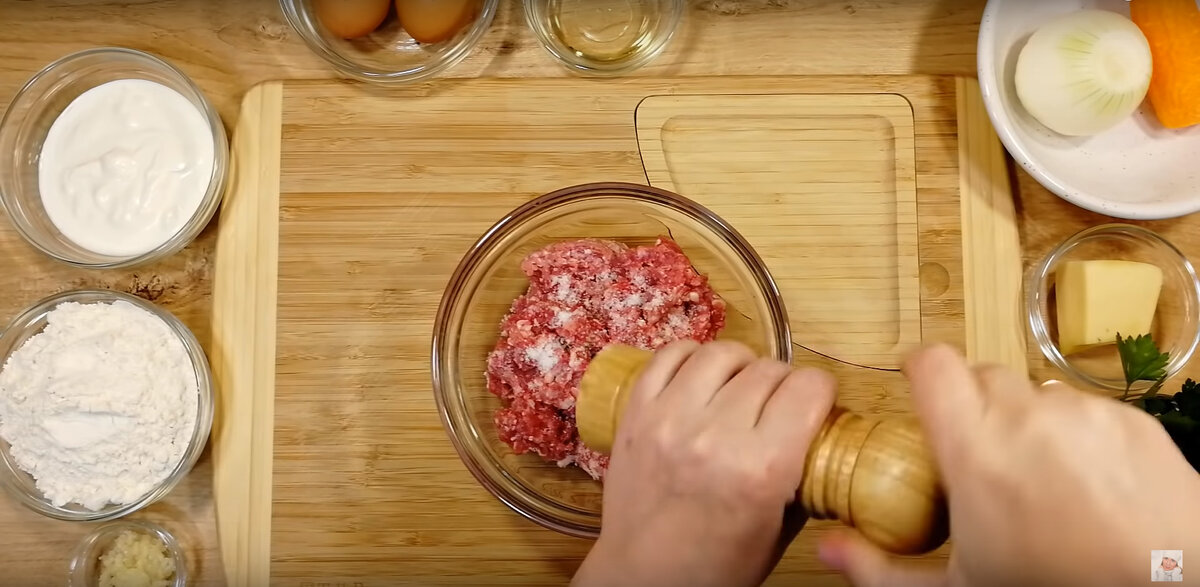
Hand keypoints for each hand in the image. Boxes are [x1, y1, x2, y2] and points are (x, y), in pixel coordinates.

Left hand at [572, 341, 836, 586]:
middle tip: (778, 403)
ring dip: (740, 364)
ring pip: (720, 353)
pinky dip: (691, 356)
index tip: (816, 402)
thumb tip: (819, 430)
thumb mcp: (780, 530)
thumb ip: (803, 476)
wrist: (645, 578)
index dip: (820, 391)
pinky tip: (702, 375)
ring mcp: (669, 419)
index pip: (807, 389)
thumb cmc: (716, 565)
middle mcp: (715, 435)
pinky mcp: (637, 413)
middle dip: (783, 382)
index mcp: (761, 468)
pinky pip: (668, 356)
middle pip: (767, 369)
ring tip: (740, 386)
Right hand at [818, 345, 1199, 586]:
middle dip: (974, 407)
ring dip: (1029, 425)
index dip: (920, 369)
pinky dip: (1080, 440)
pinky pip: (1090, 412)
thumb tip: (829, 548)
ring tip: (1042, 484)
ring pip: (1037, 395)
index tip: (920, 392)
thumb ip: (881, 567)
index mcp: (974, 448)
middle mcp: (1028, 415)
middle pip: (982, 376)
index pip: (932, 362)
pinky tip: (1090, 490)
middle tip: (981, 459)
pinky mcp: (1135, 423)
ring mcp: (1086, 415)